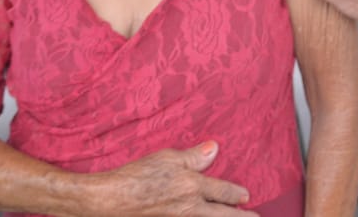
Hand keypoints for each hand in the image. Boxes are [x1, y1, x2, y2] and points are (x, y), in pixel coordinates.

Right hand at [91, 141, 257, 216]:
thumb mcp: (167, 158)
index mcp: (192, 188)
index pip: (223, 192)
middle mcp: (189, 208)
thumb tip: (215, 149)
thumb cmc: (137, 176)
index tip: (247, 196)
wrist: (110, 200)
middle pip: (222, 216)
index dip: (237, 194)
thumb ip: (193, 156)